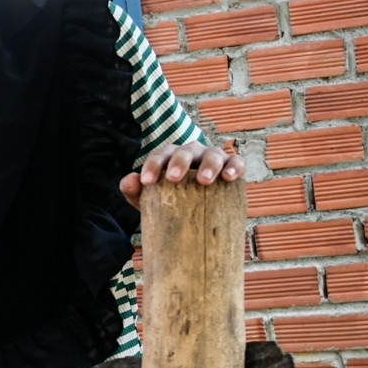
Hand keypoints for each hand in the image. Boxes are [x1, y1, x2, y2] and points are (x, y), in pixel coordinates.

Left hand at [121, 141, 243, 207]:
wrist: (197, 215)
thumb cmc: (170, 202)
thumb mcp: (148, 198)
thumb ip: (133, 190)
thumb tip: (129, 180)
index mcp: (170, 157)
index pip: (160, 155)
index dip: (153, 165)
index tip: (147, 181)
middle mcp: (192, 153)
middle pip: (186, 151)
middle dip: (179, 162)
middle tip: (173, 178)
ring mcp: (213, 158)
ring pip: (213, 154)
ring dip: (209, 165)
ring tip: (204, 180)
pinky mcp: (232, 166)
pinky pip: (237, 162)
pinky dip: (234, 167)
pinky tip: (230, 178)